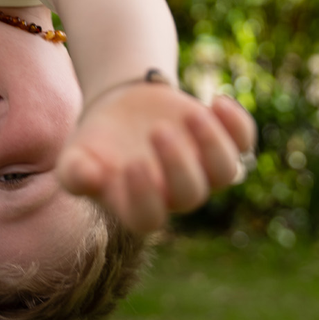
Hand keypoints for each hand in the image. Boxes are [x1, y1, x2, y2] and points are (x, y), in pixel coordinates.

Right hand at [56, 89, 256, 233]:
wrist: (121, 112)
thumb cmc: (96, 143)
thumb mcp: (75, 154)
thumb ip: (75, 172)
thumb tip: (87, 178)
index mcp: (139, 206)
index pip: (148, 218)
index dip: (145, 197)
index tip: (133, 164)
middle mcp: (176, 194)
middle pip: (191, 195)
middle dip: (179, 164)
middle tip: (158, 131)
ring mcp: (202, 169)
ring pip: (226, 172)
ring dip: (214, 144)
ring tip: (191, 114)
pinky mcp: (217, 142)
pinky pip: (243, 141)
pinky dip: (238, 124)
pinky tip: (216, 101)